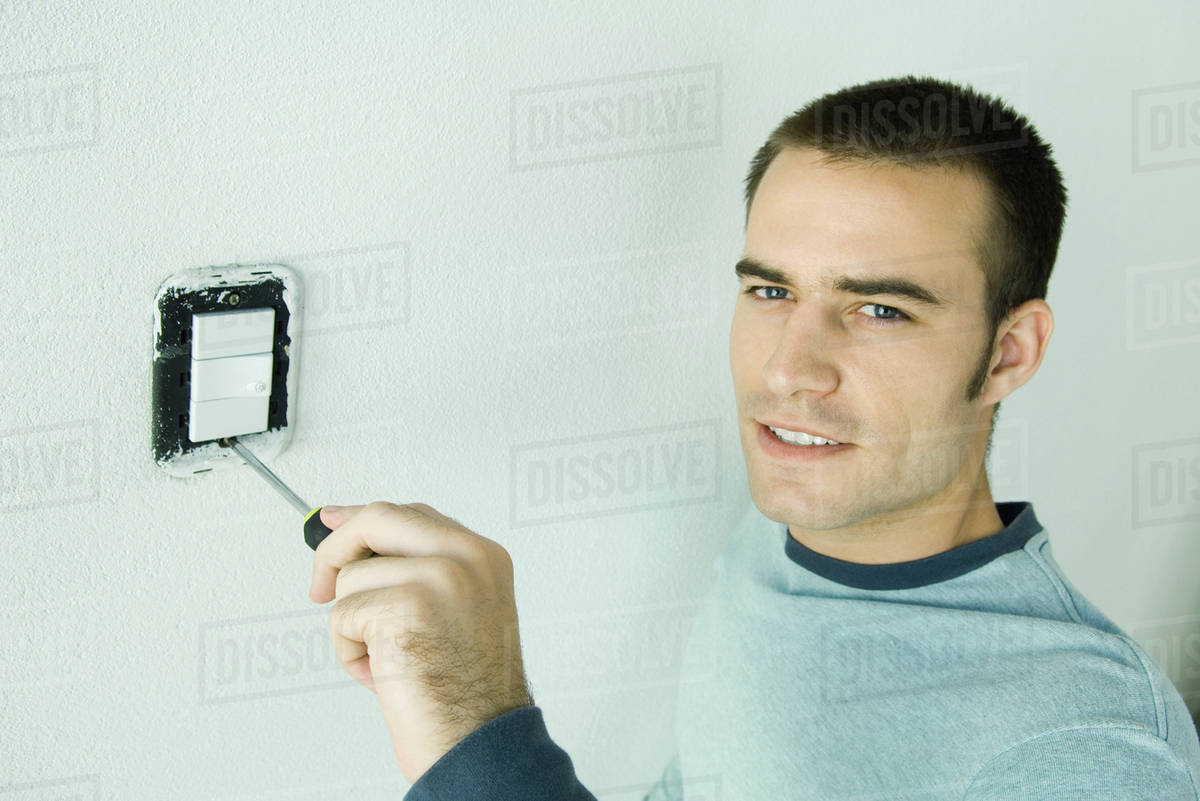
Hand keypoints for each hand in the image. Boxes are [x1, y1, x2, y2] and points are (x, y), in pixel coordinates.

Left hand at [308, 501, 534, 782]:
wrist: (479, 741)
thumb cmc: (466, 693)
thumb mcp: (456, 611)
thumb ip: (414, 568)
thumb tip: (345, 525)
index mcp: (484, 556)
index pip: (411, 514)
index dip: (362, 519)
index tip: (331, 522)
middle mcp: (468, 557)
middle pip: (378, 518)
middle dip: (336, 550)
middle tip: (320, 587)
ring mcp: (441, 577)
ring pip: (352, 575)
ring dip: (352, 626)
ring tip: (386, 659)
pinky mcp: (407, 606)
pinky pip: (343, 613)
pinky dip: (349, 651)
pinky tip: (382, 672)